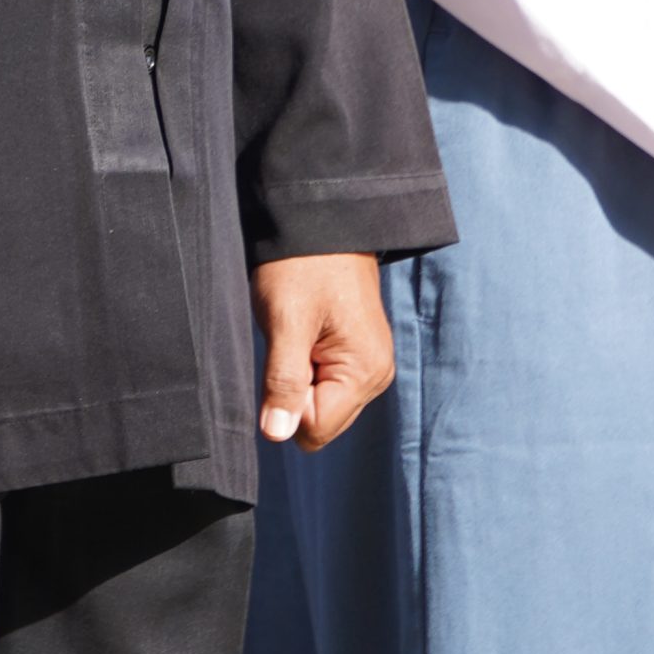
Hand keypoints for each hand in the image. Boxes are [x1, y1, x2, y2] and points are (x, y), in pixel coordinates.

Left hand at [251, 252, 394, 451]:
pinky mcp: (359, 352)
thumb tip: (277, 435)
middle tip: (291, 340)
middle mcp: (376, 375)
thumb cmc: (302, 264)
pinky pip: (325, 381)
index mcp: (365, 372)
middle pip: (321, 420)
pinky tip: (307, 330)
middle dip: (294, 390)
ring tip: (299, 331)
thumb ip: (284, 381)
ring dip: (300, 374)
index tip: (285, 352)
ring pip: (321, 402)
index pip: (314, 428)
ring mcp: (369, 364)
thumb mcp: (285, 321)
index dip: (286, 399)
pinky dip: (307, 363)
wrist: (322, 218)